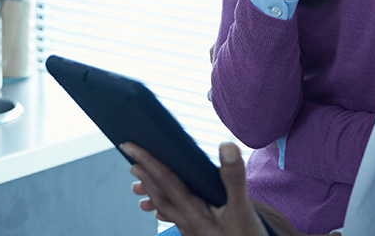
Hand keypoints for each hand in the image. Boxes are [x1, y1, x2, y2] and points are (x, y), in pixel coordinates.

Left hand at [125, 142, 301, 235]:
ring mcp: (192, 231)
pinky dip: (166, 210)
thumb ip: (233, 178)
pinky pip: (176, 220)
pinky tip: (164, 212)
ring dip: (153, 194)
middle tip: (131, 162)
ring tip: (139, 187)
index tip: (130, 147)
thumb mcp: (243, 209)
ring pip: (166, 210)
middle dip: (145, 177)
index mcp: (193, 212)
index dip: (147, 161)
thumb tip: (226, 146)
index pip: (165, 181)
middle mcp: (188, 222)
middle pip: (160, 196)